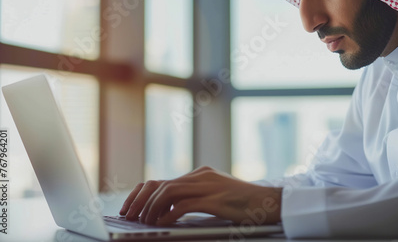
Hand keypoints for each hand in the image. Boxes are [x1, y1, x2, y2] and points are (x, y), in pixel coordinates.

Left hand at [119, 166, 281, 225]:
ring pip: (168, 192)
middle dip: (140, 201)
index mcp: (199, 174)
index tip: (130, 208)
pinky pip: (184, 205)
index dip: (142, 194)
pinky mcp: (214, 199)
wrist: (267, 201)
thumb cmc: (243, 203)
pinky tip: (163, 223)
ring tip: (145, 222)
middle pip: (160, 185)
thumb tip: (170, 210)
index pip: (162, 181)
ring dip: (152, 208)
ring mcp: (207, 186)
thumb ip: (196, 197)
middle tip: (130, 216)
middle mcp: (200, 176)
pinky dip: (169, 215)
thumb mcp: (216, 195)